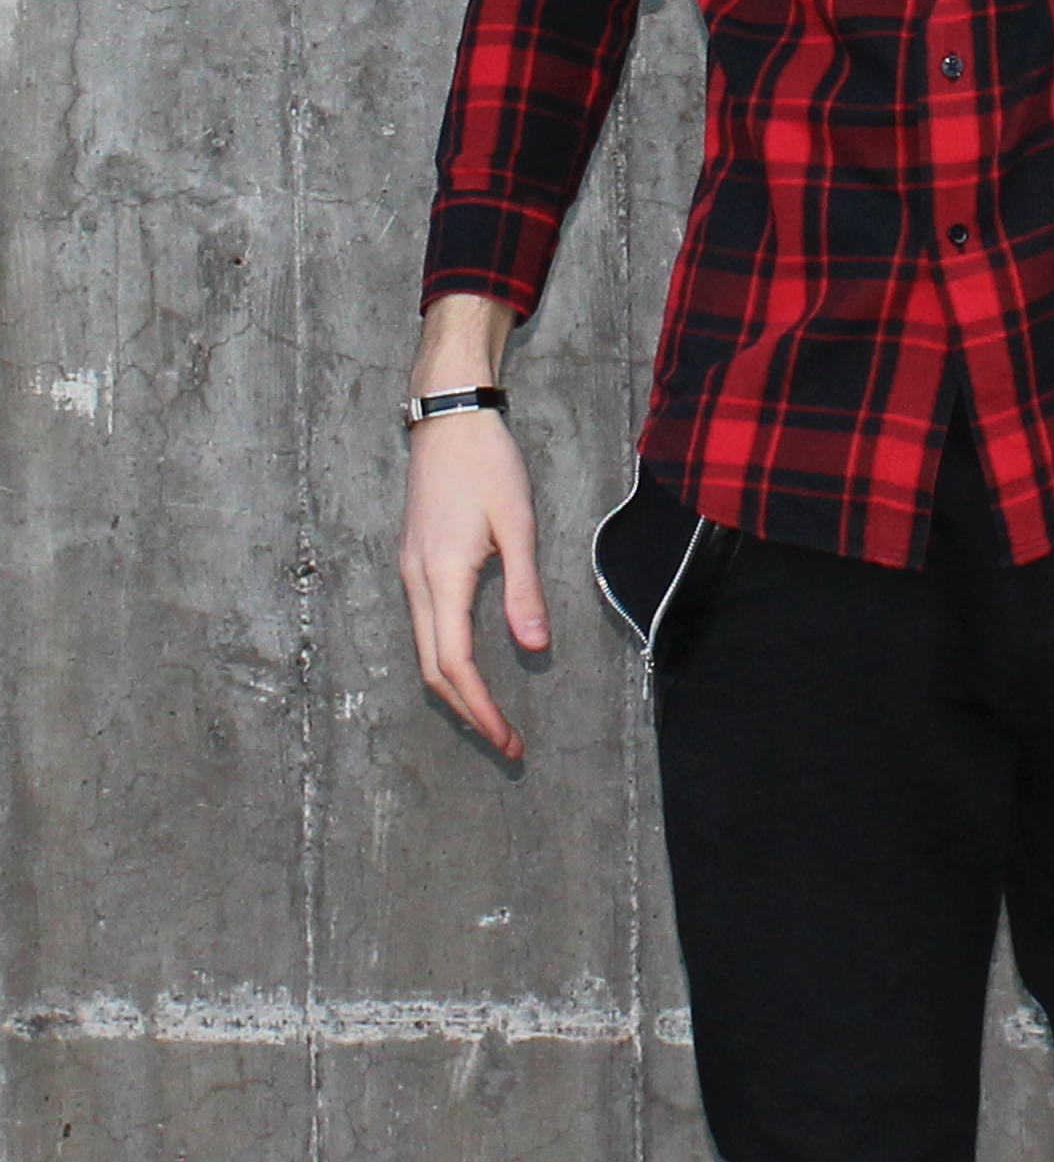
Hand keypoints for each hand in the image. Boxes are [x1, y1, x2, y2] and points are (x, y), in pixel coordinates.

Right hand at [399, 407, 547, 758]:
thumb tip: (534, 646)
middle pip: (434, 669)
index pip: (455, 664)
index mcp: (441, 577)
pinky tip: (473, 668)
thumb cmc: (487, 465)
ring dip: (457, 688)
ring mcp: (411, 573)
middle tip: (507, 743)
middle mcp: (417, 582)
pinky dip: (448, 659)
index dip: (480, 707)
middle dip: (469, 712)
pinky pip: (427, 627)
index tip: (507, 738)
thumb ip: (524, 589)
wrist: (448, 419)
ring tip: (493, 715)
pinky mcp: (415, 563)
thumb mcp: (518, 524)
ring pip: (426, 650)